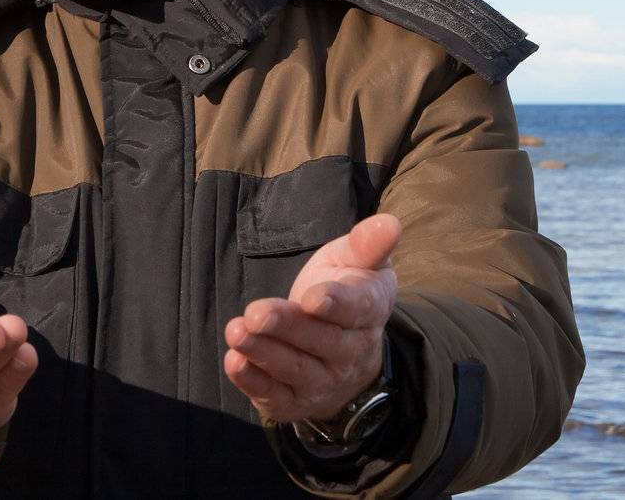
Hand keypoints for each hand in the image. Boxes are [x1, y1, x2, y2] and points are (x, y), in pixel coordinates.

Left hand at [223, 213, 399, 423]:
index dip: (335, 304)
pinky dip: (254, 382)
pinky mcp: (297, 401)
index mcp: (369, 312)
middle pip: (319, 341)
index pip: (356, 310)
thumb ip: (368, 244)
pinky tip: (234, 362)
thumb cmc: (345, 290)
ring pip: (295, 370)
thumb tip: (390, 222)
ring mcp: (324, 381)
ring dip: (264, 353)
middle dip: (286, 327)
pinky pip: (276, 397)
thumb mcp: (357, 262)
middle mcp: (350, 352)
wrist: (347, 350)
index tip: (312, 297)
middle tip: (255, 314)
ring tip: (236, 332)